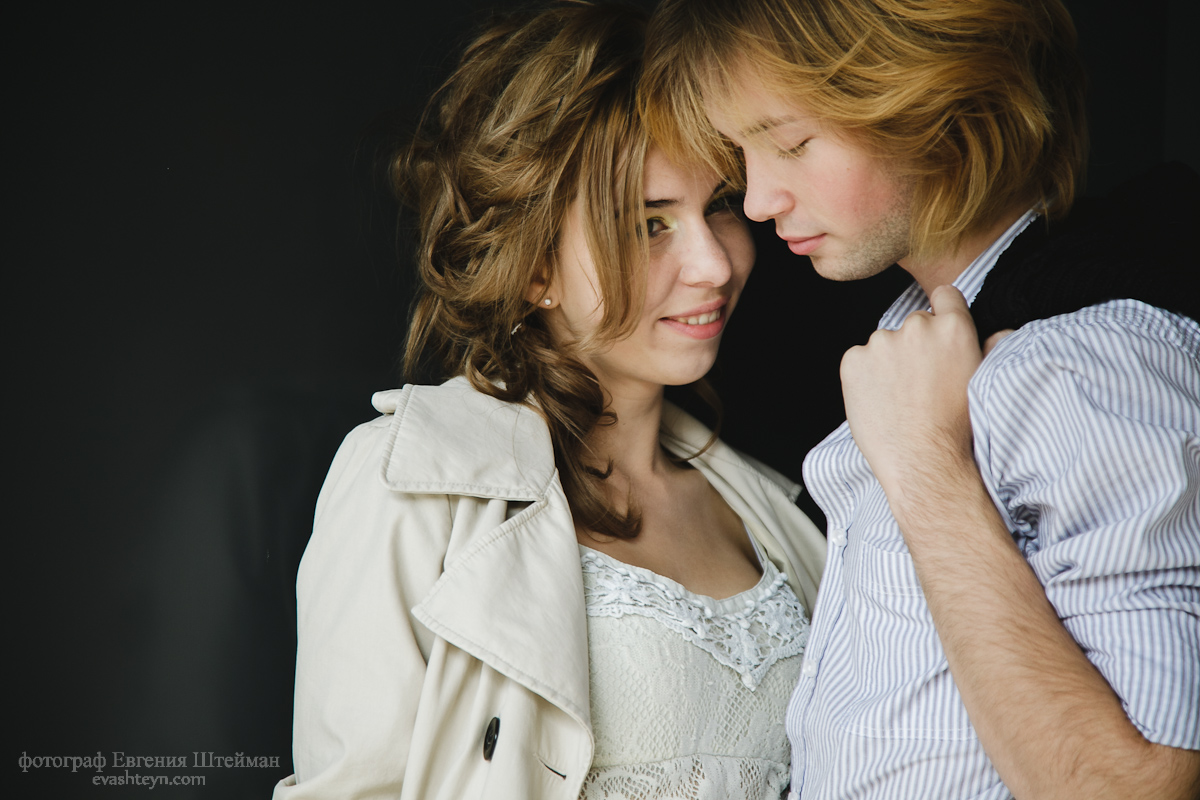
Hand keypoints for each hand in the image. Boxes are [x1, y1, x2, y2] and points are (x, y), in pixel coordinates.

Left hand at [839, 285, 982, 512]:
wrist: (924, 461)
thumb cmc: (958, 428)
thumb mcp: (984, 381)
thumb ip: (992, 346)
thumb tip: (999, 330)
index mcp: (953, 327)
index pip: (945, 295)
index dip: (943, 312)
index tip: (938, 333)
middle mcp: (916, 326)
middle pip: (913, 323)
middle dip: (915, 345)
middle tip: (920, 382)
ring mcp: (880, 343)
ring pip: (883, 343)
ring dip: (888, 361)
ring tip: (899, 398)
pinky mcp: (853, 361)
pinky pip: (857, 360)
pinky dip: (864, 376)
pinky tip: (878, 401)